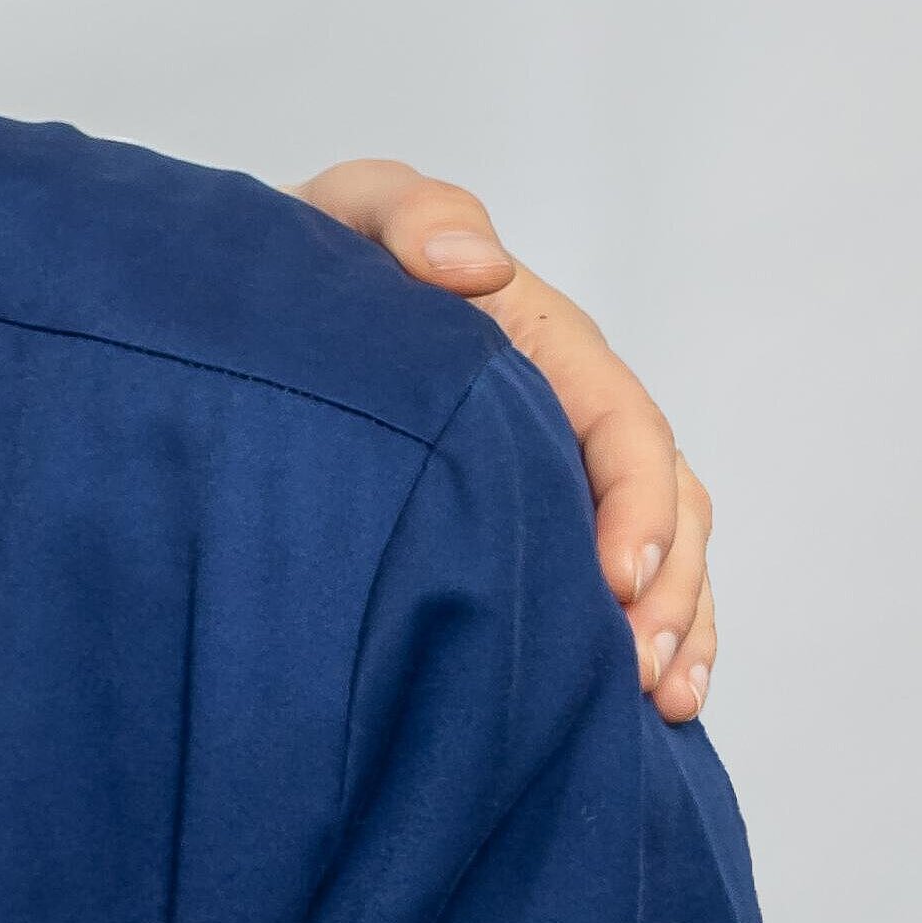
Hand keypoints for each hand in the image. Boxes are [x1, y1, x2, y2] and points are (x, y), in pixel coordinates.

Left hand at [299, 162, 716, 719]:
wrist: (249, 302)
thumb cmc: (307, 257)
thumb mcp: (349, 212)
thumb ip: (411, 214)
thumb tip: (477, 264)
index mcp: (547, 343)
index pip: (625, 426)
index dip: (637, 503)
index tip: (612, 579)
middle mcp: (568, 411)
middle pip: (665, 504)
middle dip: (668, 592)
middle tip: (636, 673)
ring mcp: (553, 471)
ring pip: (659, 554)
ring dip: (671, 630)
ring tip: (655, 705)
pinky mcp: (523, 519)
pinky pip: (610, 587)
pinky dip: (639, 641)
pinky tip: (633, 710)